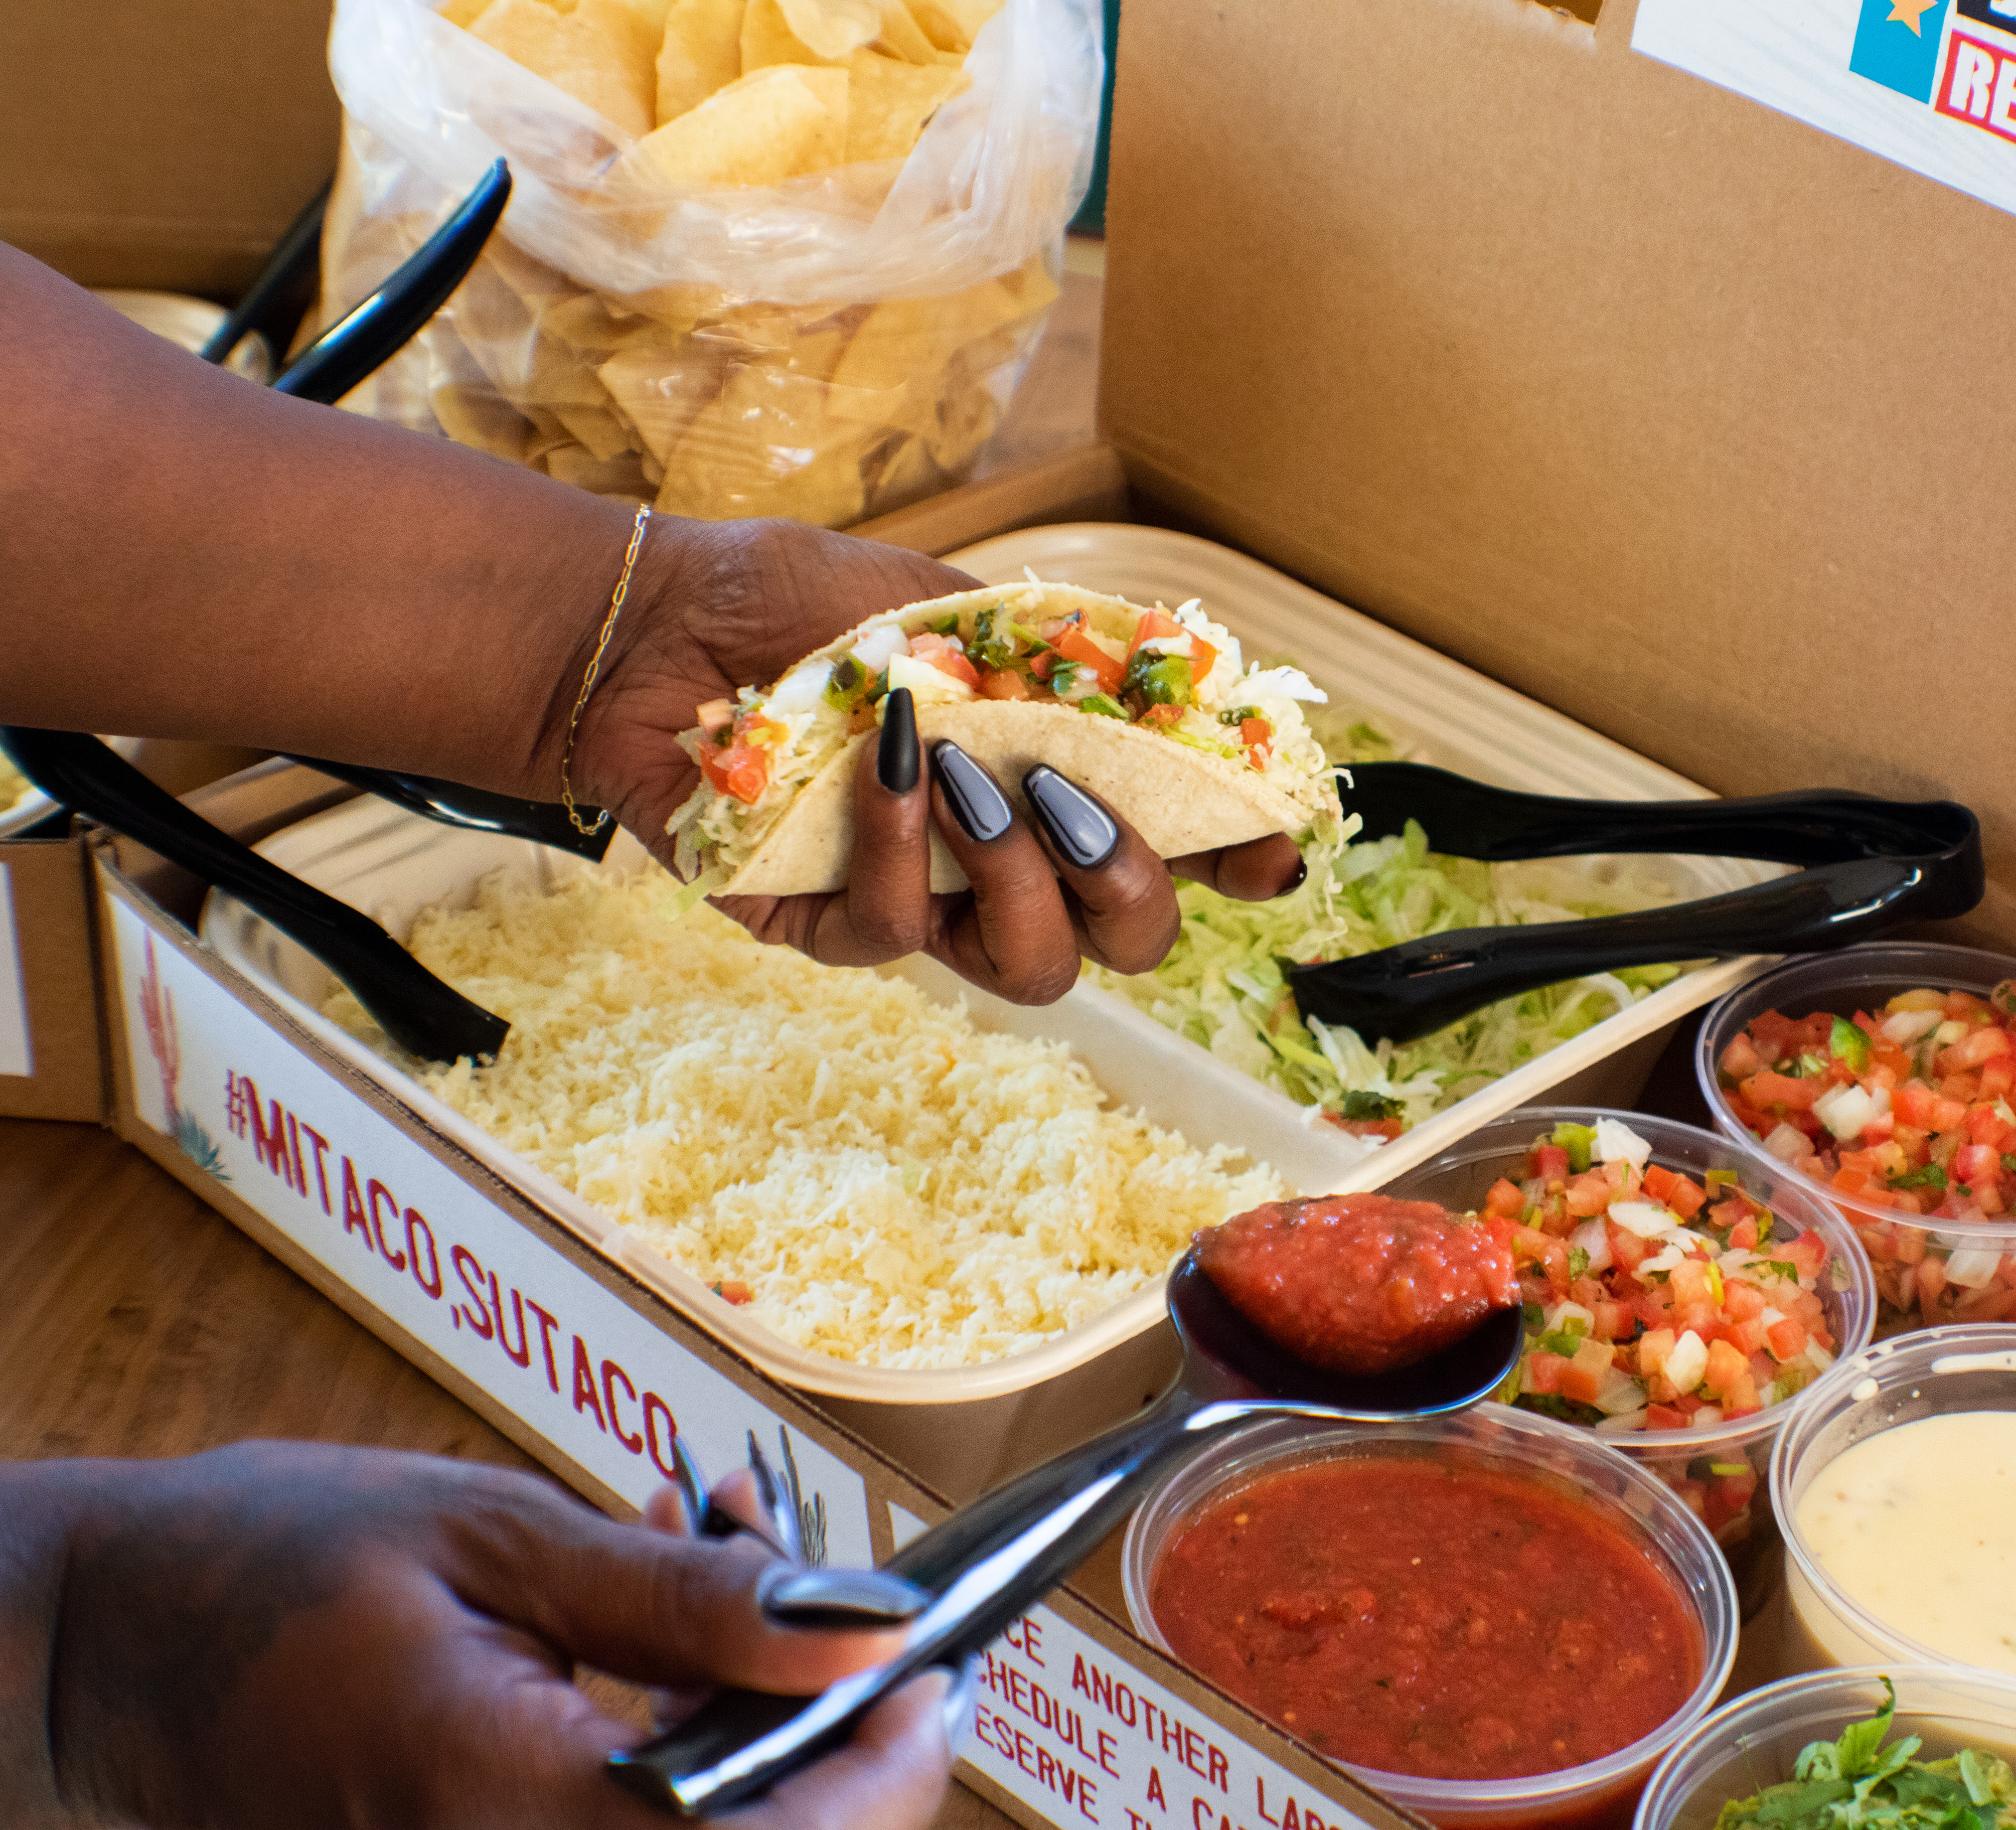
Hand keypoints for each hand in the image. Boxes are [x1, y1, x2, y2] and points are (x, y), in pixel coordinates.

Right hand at [29, 1443, 950, 1829]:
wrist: (109, 1644)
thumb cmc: (272, 1568)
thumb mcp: (495, 1539)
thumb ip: (688, 1600)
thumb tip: (866, 1625)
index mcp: (501, 1805)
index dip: (887, 1768)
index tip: (933, 1665)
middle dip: (837, 1744)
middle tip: (847, 1607)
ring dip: (764, 1732)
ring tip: (728, 1565)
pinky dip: (692, 1758)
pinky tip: (672, 1633)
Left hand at [568, 517, 1302, 998]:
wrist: (655, 622)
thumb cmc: (803, 606)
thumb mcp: (952, 601)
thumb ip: (1060, 647)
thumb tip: (1173, 667)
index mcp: (1052, 778)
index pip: (1178, 845)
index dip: (1237, 860)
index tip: (1266, 850)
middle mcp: (1003, 859)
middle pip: (1128, 940)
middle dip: (1136, 886)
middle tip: (1082, 803)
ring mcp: (922, 904)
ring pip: (1033, 969)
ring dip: (1024, 879)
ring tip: (977, 787)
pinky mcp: (827, 930)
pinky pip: (896, 932)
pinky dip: (899, 845)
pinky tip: (882, 767)